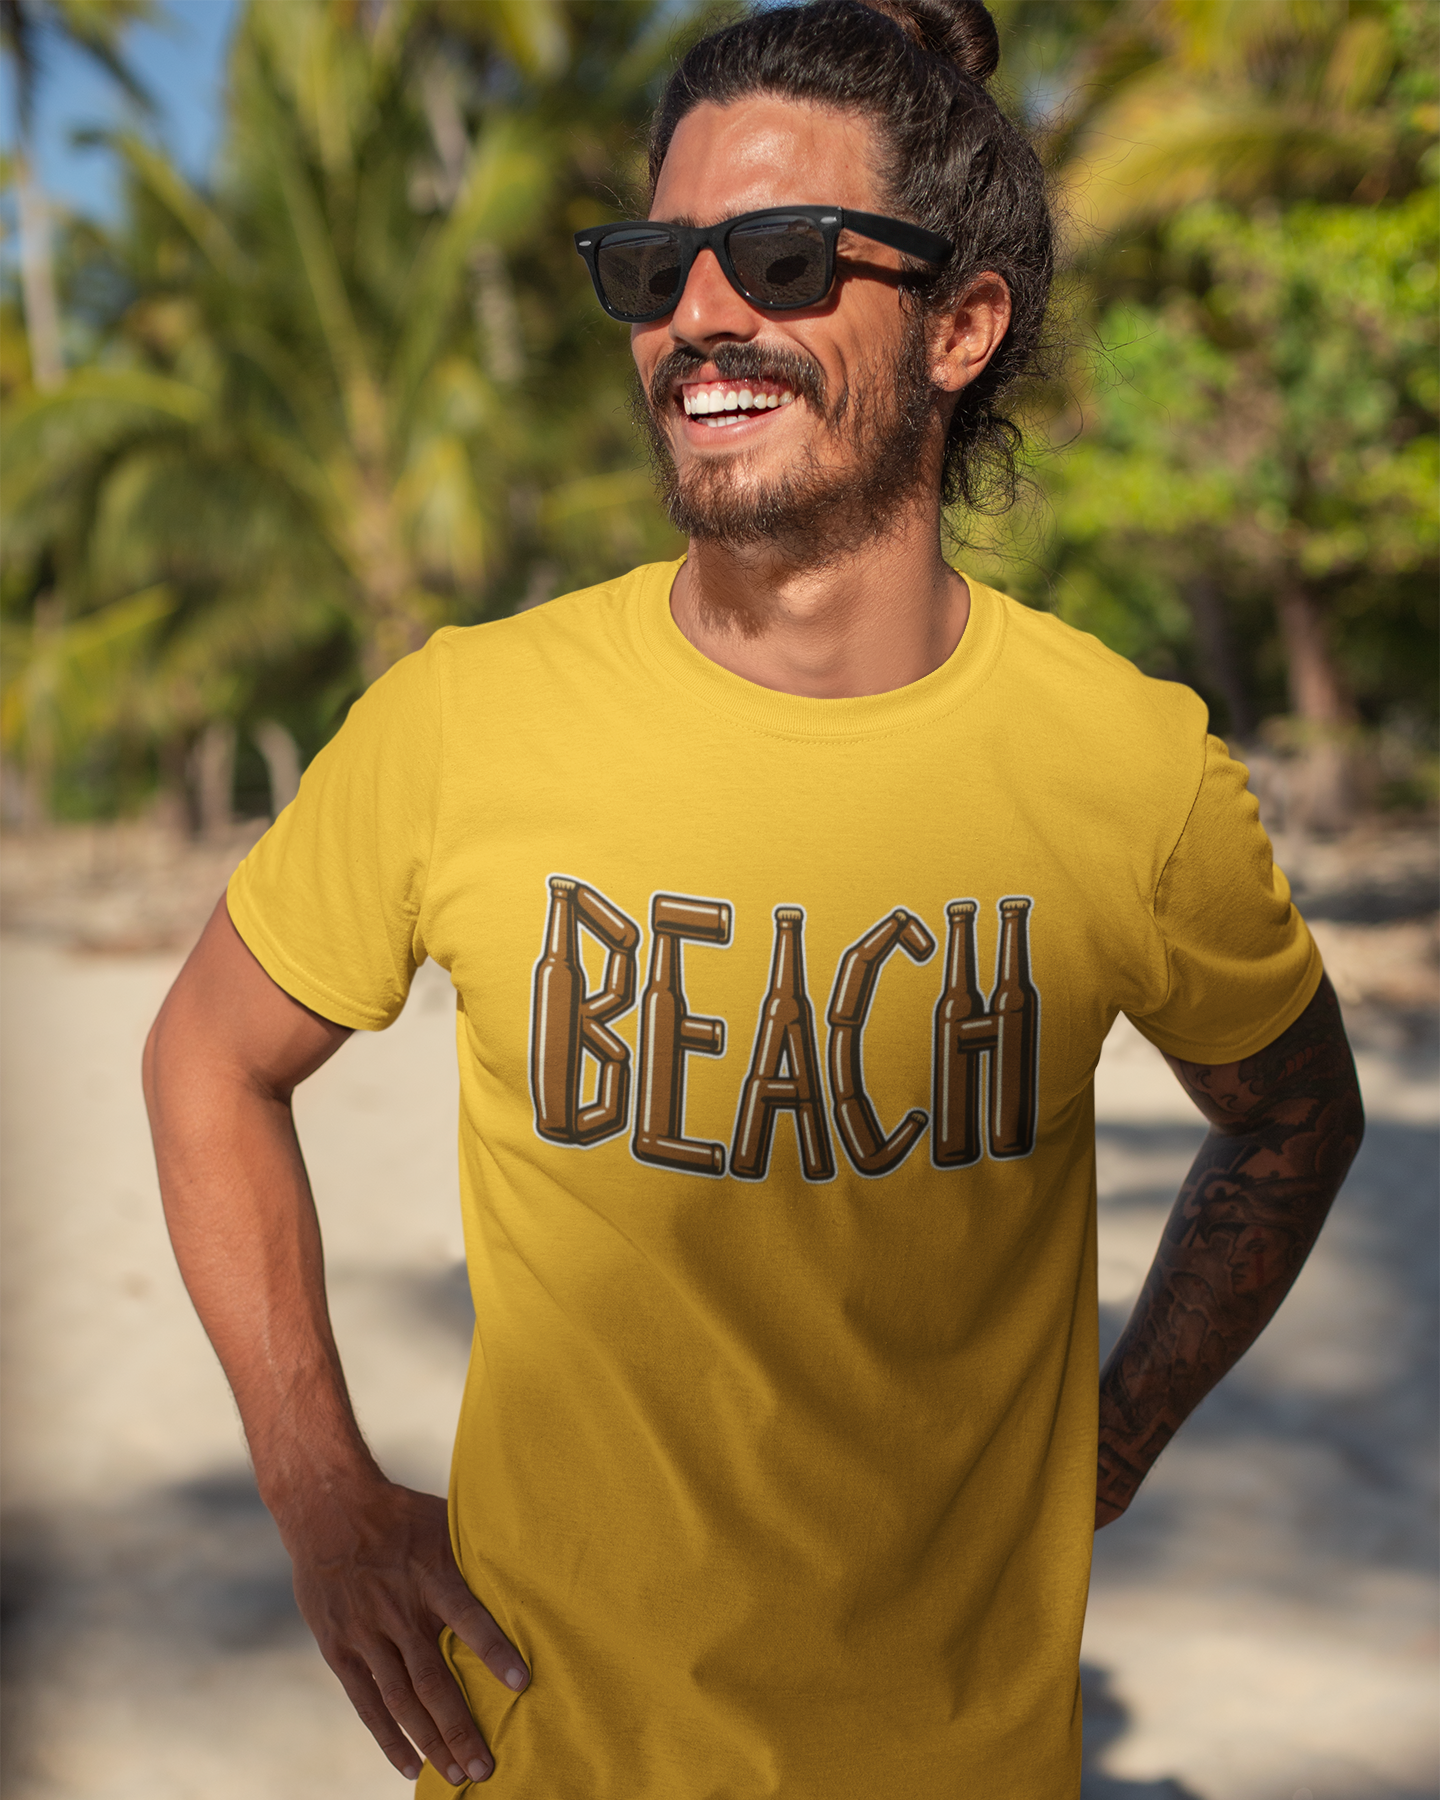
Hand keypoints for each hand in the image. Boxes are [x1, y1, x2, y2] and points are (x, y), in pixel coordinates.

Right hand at [282, 1477, 528, 1784]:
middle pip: (434, 1679)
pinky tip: (408, 1764)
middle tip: (486, 1768)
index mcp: (431, 1575)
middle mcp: (399, 1610)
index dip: (494, 1651)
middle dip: (460, 1727)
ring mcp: (367, 1633)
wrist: (328, 1508)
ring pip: (402, 1700)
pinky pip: (367, 1701)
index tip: (522, 1683)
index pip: (469, 1617)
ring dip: (430, 1741)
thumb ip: (474, 1552)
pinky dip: (388, 1736)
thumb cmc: (400, 1513)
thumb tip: (526, 1561)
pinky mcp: (340, 1648)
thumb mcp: (443, 1520)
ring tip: (456, 1774)